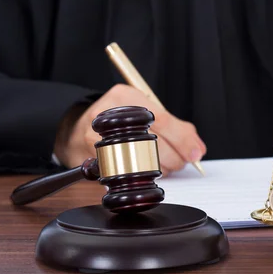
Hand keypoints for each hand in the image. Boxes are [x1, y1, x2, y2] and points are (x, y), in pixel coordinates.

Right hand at [54, 84, 205, 174]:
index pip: (162, 120)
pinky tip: (144, 170)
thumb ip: (175, 126)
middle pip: (153, 144)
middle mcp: (108, 117)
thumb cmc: (118, 119)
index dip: (183, 139)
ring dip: (160, 169)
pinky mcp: (91, 162)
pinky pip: (126, 176)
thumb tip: (196, 148)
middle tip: (180, 160)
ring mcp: (96, 140)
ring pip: (142, 163)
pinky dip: (142, 177)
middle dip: (174, 158)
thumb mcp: (144, 110)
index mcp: (124, 97)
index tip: (195, 152)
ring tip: (160, 162)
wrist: (76, 129)